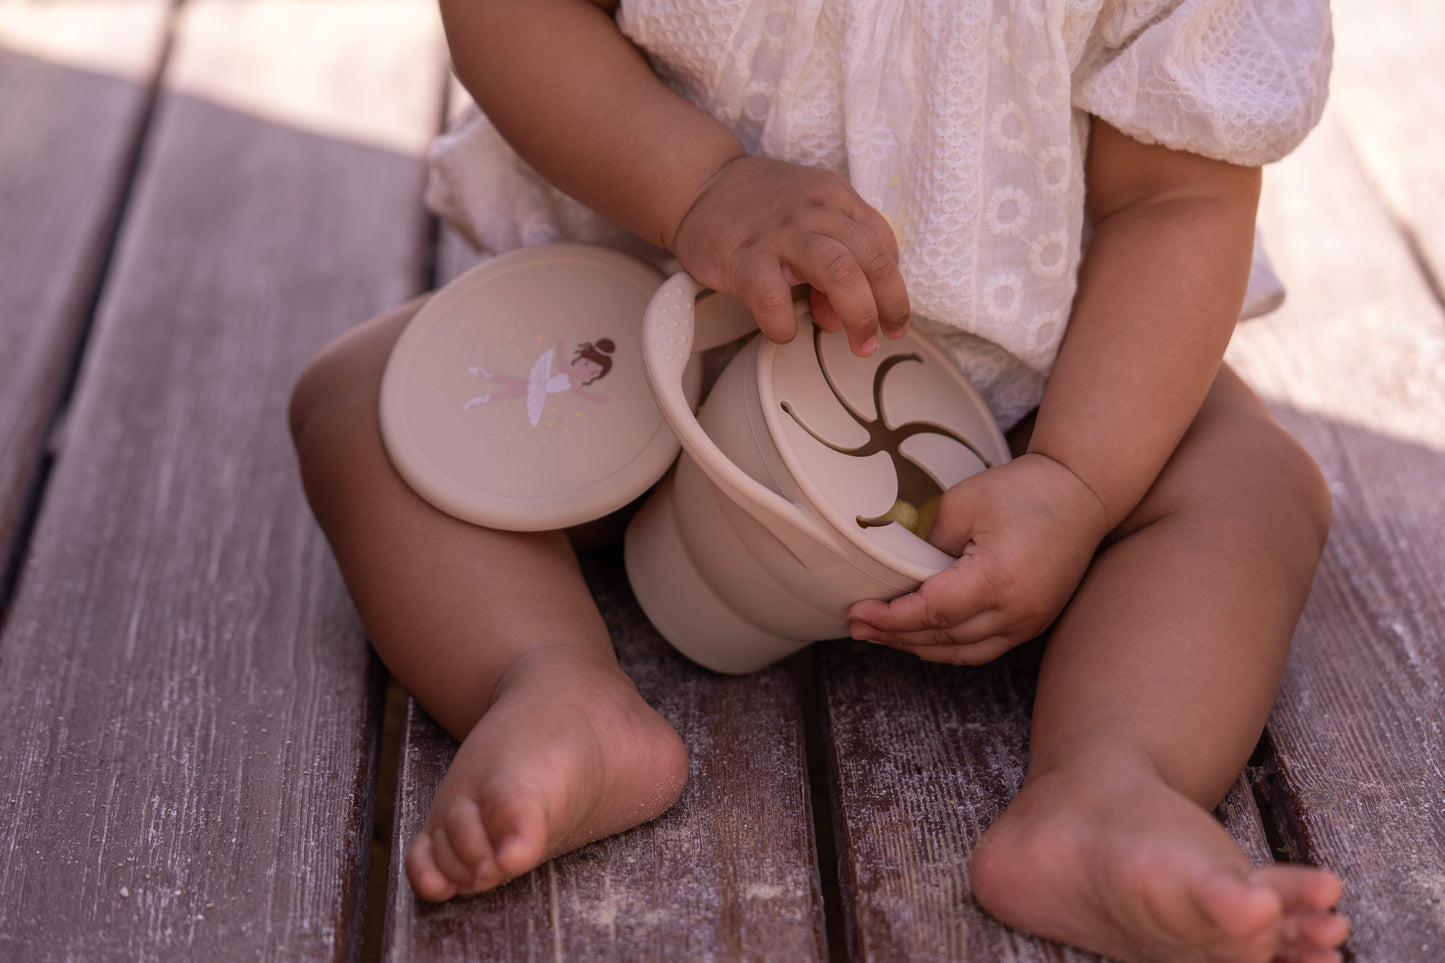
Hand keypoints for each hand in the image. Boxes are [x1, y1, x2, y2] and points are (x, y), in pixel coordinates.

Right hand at [667, 155, 909, 356]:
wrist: (699, 184)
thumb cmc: (757, 207)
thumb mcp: (805, 217)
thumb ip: (831, 262)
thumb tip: (840, 317)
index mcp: (835, 197)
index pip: (883, 242)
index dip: (892, 283)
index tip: (887, 311)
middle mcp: (815, 212)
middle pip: (873, 258)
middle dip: (889, 305)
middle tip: (884, 335)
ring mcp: (781, 234)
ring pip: (840, 272)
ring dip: (858, 314)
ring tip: (857, 342)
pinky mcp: (744, 258)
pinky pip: (775, 299)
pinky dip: (786, 324)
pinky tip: (784, 331)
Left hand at [847, 453, 1110, 663]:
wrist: (1081, 493)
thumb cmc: (1021, 491)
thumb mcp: (960, 506)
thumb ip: (926, 547)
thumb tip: (896, 577)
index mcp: (997, 577)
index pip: (931, 612)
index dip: (890, 618)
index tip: (858, 613)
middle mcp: (1017, 610)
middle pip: (943, 638)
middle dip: (895, 636)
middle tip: (858, 627)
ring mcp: (1030, 622)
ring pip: (962, 652)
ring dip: (918, 647)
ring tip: (882, 635)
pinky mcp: (1034, 623)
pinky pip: (984, 649)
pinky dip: (949, 648)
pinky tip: (921, 637)